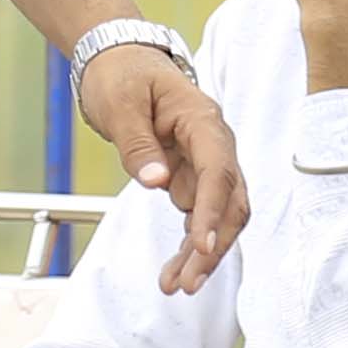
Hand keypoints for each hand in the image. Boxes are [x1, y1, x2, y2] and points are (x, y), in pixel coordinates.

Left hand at [78, 45, 248, 294]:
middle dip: (214, 244)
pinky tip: (174, 272)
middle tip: (189, 282)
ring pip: (218, 214)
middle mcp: (213, 144)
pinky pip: (198, 215)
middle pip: (229, 200)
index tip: (203, 245)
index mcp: (203, 120)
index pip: (218, 171)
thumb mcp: (120, 104)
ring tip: (177, 286)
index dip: (213, 210)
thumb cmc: (121, 75)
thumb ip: (138, 144)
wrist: (118, 61)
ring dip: (203, 253)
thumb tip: (157, 182)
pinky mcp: (191, 177)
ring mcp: (205, 163)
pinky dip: (189, 244)